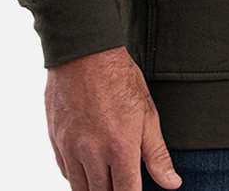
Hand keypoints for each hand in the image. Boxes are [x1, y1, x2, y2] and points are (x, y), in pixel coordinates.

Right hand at [45, 46, 182, 189]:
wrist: (83, 51)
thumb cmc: (119, 77)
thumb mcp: (147, 112)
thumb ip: (157, 153)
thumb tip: (172, 184)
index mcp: (120, 147)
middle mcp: (92, 153)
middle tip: (123, 181)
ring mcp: (70, 148)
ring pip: (80, 190)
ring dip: (95, 188)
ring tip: (107, 178)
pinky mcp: (56, 141)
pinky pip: (66, 173)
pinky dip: (78, 176)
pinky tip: (90, 165)